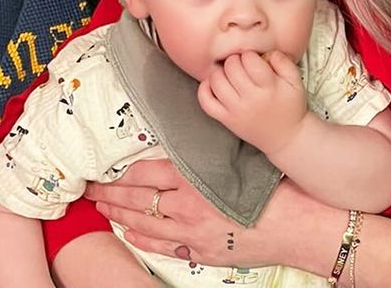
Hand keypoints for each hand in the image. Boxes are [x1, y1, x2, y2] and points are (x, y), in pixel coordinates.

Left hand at [86, 163, 335, 271]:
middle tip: (90, 189)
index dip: (122, 173)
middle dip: (110, 193)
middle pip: (137, 198)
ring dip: (119, 214)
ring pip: (144, 222)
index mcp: (196, 176)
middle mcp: (187, 205)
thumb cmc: (275, 186)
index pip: (146, 172)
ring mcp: (193, 232)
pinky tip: (129, 232)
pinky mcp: (202, 251)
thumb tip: (186, 139)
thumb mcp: (239, 156)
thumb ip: (208, 151)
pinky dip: (142, 238)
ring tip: (101, 208)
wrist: (299, 223)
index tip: (107, 169)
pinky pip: (163, 245)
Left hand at [198, 51, 307, 154]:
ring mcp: (236, 111)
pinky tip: (213, 84)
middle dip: (235, 60)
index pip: (249, 60)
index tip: (254, 60)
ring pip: (216, 81)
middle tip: (242, 66)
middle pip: (231, 67)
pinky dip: (204, 89)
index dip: (250, 55)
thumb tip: (267, 52)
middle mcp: (250, 99)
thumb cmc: (291, 108)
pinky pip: (206, 103)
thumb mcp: (296, 82)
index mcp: (269, 88)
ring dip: (220, 72)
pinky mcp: (226, 120)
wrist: (286, 138)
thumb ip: (284, 62)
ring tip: (230, 74)